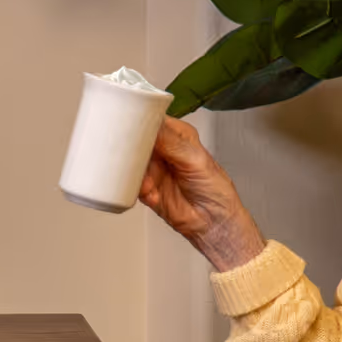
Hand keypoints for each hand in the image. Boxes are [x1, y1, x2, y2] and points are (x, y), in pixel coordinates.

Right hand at [138, 118, 265, 270]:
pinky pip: (130, 182)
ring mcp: (152, 168)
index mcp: (176, 135)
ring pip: (130, 161)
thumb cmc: (214, 188)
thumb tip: (151, 125)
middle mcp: (162, 149)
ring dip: (131, 168)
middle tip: (126, 149)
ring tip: (140, 175)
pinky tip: (144, 190)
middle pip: (137, 139)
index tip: (127, 121)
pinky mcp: (145, 187)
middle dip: (130, 144)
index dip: (140, 119)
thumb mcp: (195, 159)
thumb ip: (172, 143)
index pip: (153, 120)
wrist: (212, 223)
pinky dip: (133, 185)